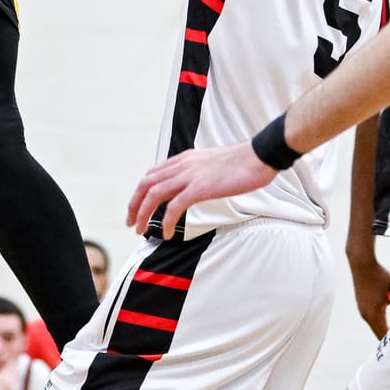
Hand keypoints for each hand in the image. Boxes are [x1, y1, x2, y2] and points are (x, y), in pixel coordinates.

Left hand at [127, 142, 274, 237]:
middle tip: (131, 223)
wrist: (258, 156)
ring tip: (140, 230)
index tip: (138, 207)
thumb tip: (194, 187)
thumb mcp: (212, 164)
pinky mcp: (200, 188)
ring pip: (155, 194)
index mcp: (184, 160)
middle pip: (146, 184)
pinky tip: (165, 233)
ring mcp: (190, 176)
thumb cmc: (242, 163)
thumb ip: (198, 173)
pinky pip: (175, 206)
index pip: (152, 174)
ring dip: (143, 213)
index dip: (141, 192)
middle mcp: (182, 165)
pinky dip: (166, 221)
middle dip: (135, 204)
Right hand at [347, 248, 389, 339]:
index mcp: (373, 315)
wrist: (362, 264)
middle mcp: (365, 315)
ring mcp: (362, 309)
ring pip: (375, 326)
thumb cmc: (378, 277)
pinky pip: (372, 319)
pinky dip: (380, 323)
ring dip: (385, 330)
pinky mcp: (362, 304)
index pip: (384, 336)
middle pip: (379, 333)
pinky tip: (388, 322)